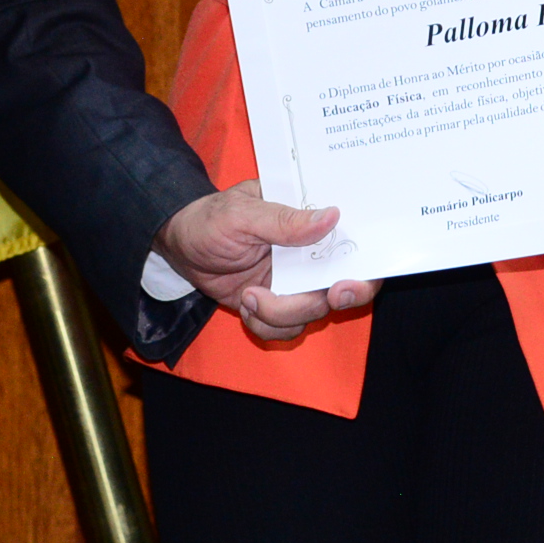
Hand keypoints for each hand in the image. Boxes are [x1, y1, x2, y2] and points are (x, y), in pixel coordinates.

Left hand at [157, 180, 365, 343]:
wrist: (179, 247)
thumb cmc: (210, 218)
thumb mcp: (243, 214)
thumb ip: (284, 221)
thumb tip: (331, 217)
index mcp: (310, 220)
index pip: (355, 241)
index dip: (364, 269)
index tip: (343, 286)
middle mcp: (310, 253)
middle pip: (343, 287)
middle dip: (329, 301)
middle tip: (317, 302)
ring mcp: (294, 282)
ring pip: (312, 313)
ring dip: (282, 315)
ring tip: (249, 297)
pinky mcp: (276, 304)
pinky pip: (287, 328)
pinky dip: (266, 325)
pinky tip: (245, 306)